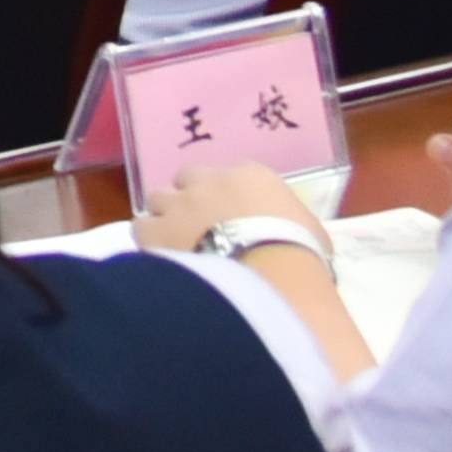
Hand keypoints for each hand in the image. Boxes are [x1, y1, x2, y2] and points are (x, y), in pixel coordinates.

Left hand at [131, 161, 333, 254]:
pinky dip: (148, 242)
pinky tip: (161, 259)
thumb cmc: (301, 254)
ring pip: (158, 200)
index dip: (224, 196)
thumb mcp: (311, 234)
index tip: (229, 216)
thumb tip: (282, 236)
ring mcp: (179, 203)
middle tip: (199, 228)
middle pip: (187, 180)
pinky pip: (141, 228)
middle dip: (189, 200)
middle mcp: (209, 181)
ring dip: (165, 218)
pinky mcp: (156, 230)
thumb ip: (287, 224)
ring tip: (176, 245)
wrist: (270, 275)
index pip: (228, 176)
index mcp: (251, 176)